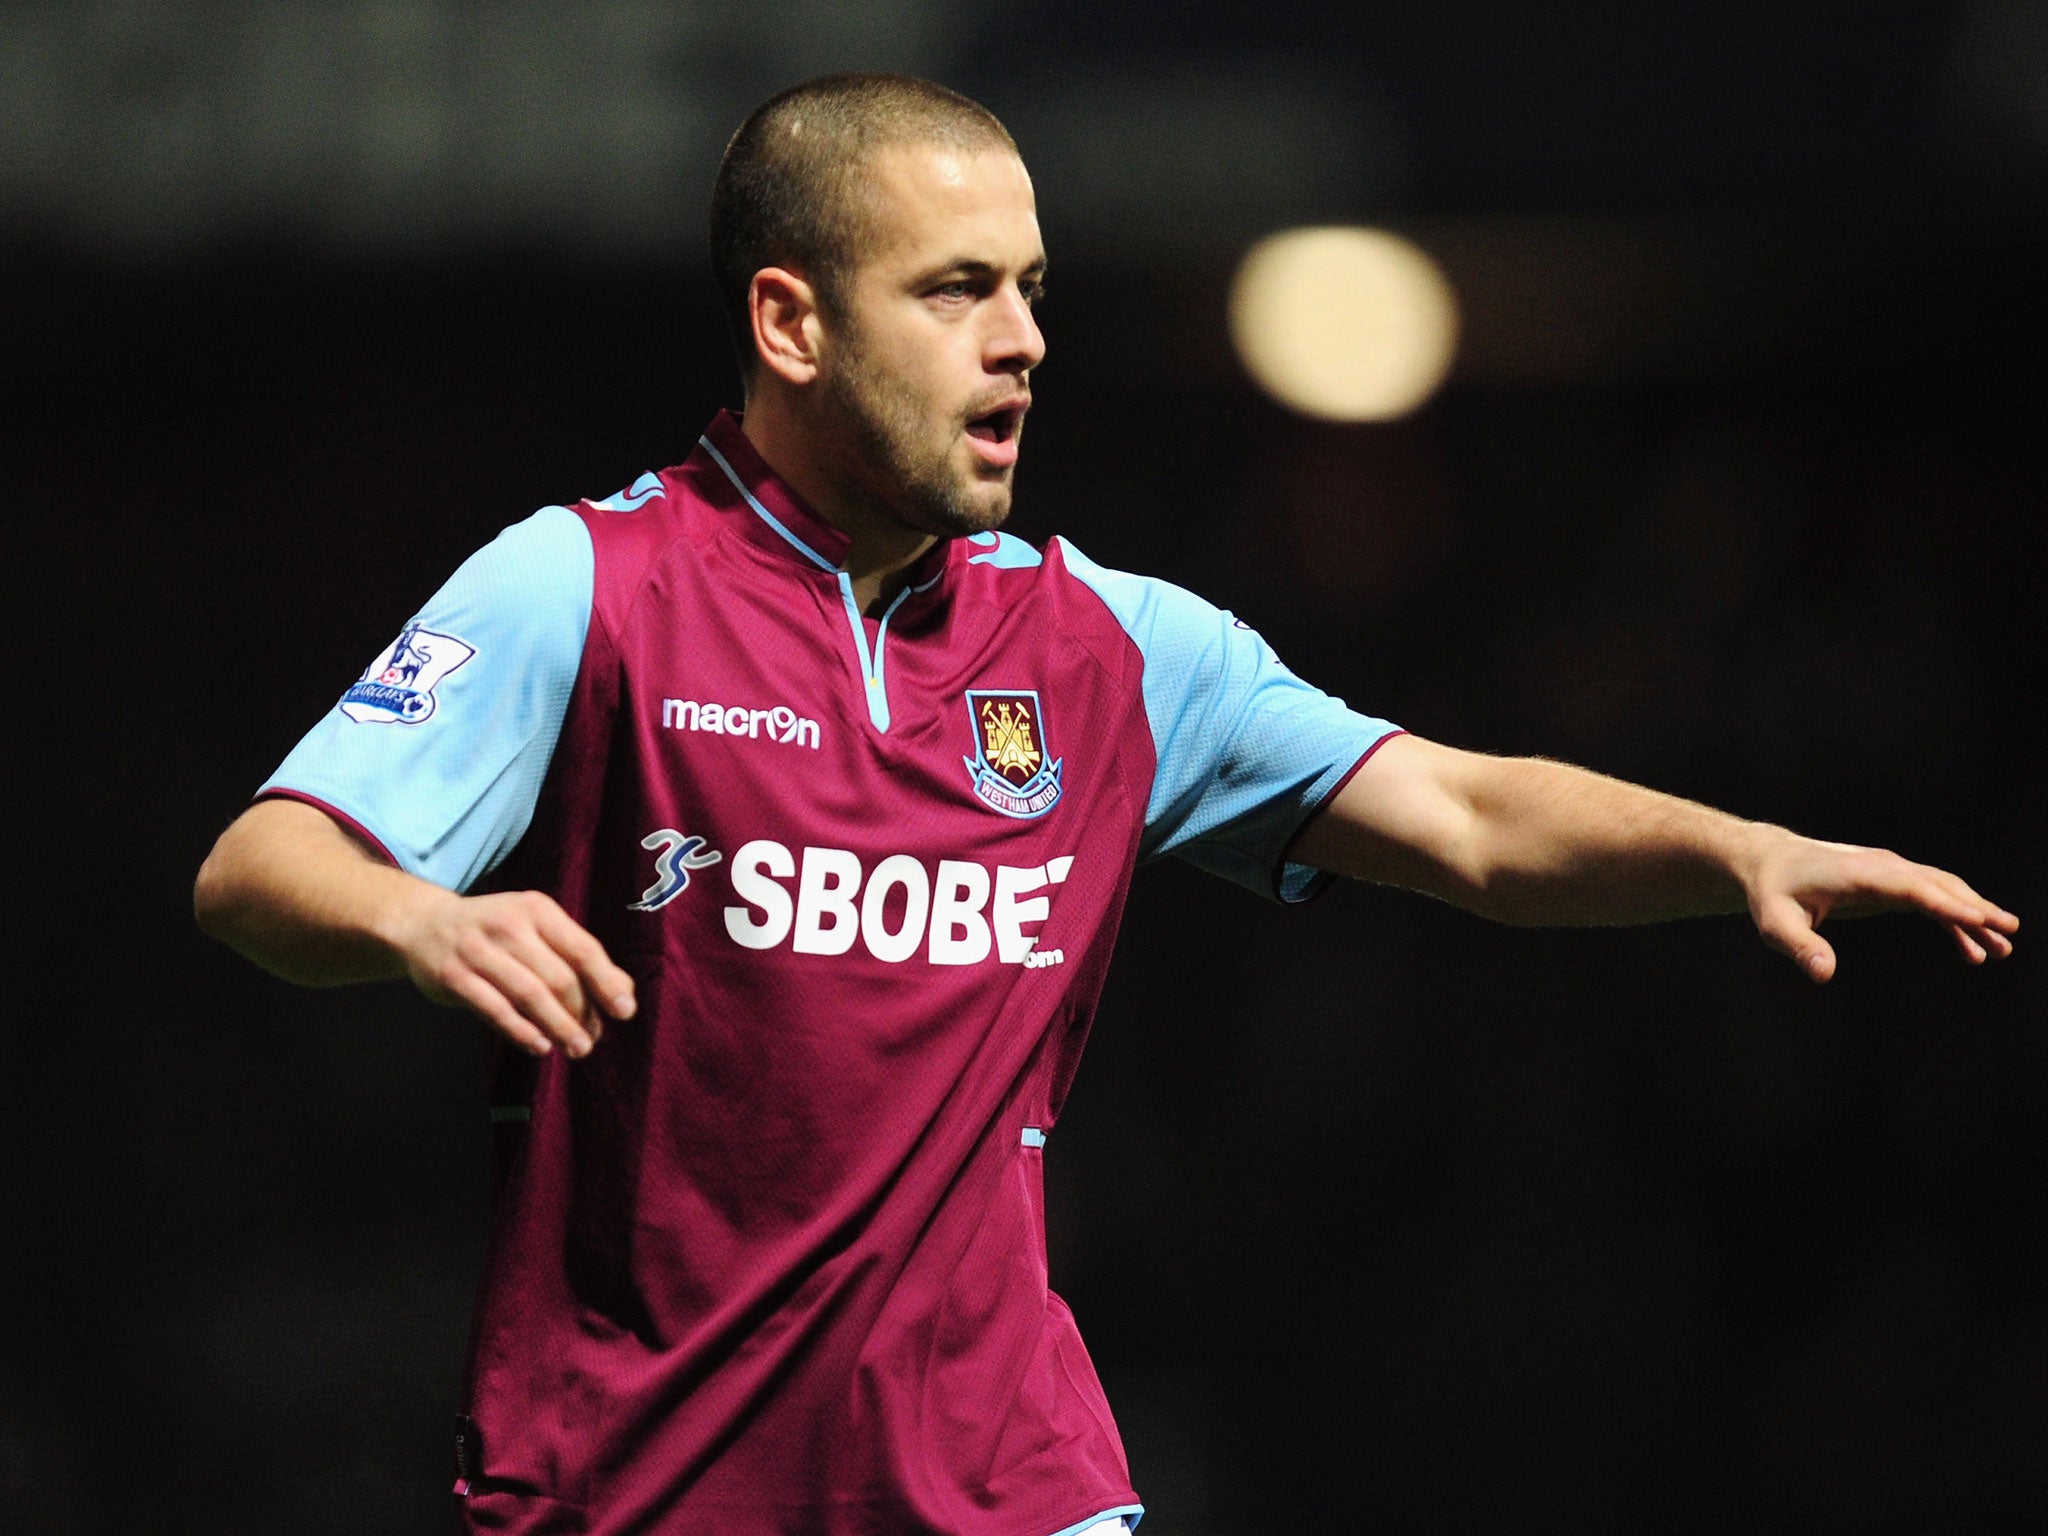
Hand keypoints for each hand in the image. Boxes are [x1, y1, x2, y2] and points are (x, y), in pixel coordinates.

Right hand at [394, 888, 637, 1055]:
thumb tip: (623, 992)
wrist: (424, 925)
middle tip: (593, 1039)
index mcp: (537, 910)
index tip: (625, 1012)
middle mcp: (509, 925)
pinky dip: (521, 1030)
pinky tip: (540, 1046)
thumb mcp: (536, 929)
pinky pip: (494, 1008)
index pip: (583, 949)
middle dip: (582, 1013)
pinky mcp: (453, 976)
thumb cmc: (495, 933)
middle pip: (558, 977)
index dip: (607, 983)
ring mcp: (478, 950)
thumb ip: (576, 956)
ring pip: (529, 995)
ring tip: (576, 1048)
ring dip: (558, 1026)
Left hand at [1743, 829, 2017, 982]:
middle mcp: (1882, 867)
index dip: (1946, 903)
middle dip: (1975, 908)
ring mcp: (1890, 872)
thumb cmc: (1772, 893)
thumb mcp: (1777, 923)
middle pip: (1939, 885)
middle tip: (2009, 932)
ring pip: (1942, 890)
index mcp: (1860, 873)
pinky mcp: (1890, 883)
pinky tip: (1972, 951)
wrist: (1770, 862)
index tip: (1979, 919)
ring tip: (2003, 947)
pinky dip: (1953, 921)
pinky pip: (1931, 900)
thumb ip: (1800, 947)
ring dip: (1973, 915)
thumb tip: (1824, 975)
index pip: (1912, 887)